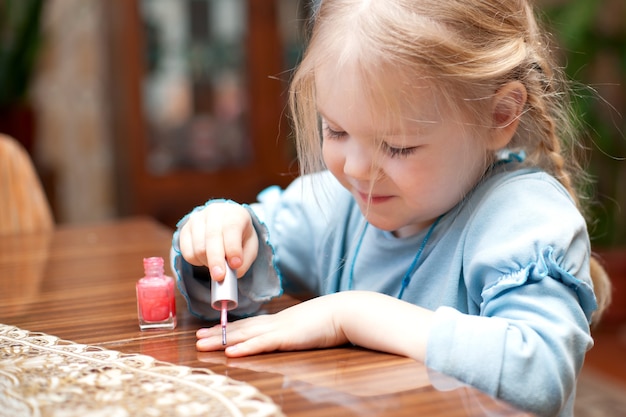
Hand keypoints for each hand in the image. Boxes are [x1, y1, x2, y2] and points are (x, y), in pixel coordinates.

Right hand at [178, 202, 258, 280]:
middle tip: (220, 277)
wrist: (225, 223)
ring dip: (208, 262)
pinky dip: (197, 262)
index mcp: (235, 213)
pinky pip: (187, 252)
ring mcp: (197, 219)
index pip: (231, 228)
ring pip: (198, 248)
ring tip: (218, 263)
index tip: (235, 264)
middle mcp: (214, 212)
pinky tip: (206, 258)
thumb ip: (245, 260)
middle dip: (216, 260)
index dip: (233, 248)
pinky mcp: (185, 229)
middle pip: (212, 238)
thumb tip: (233, 272)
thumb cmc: (240, 236)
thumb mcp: (250, 246)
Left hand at [196, 295, 348, 356]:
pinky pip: (261, 344)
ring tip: (202, 345)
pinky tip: (230, 353)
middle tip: (197, 338)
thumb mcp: (307, 326)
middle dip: (217, 334)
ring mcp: (279, 329)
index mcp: (280, 321)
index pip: (249, 325)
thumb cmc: (331, 320)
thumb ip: (295, 330)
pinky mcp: (287, 338)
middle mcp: (275, 323)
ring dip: (222, 341)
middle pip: (240, 329)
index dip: (228, 329)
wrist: (345, 311)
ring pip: (244, 336)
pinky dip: (244, 348)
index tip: (212, 331)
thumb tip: (288, 336)